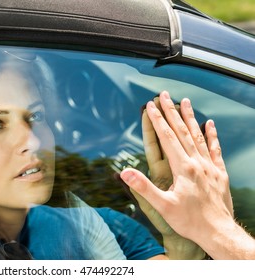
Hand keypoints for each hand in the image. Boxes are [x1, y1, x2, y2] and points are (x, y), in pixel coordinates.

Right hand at [131, 96, 203, 258]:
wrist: (218, 232)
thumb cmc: (190, 221)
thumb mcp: (162, 206)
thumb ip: (143, 187)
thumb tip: (124, 173)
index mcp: (183, 168)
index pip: (166, 138)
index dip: (157, 120)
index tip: (150, 106)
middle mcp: (197, 163)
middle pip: (181, 131)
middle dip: (171, 112)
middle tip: (165, 95)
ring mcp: (209, 166)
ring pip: (198, 136)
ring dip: (190, 118)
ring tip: (185, 101)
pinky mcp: (219, 173)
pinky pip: (215, 149)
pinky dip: (212, 135)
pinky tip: (209, 123)